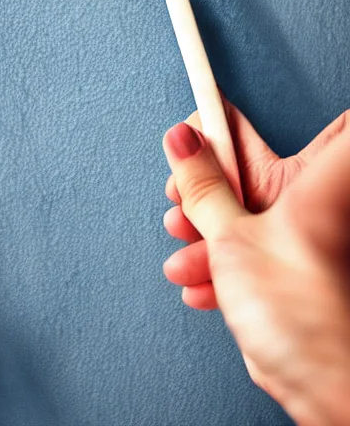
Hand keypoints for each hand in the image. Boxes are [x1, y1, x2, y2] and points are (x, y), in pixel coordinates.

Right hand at [163, 111, 349, 424]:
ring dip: (204, 231)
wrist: (322, 386)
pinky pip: (244, 245)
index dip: (244, 116)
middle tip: (180, 193)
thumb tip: (182, 140)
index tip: (200, 119)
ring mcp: (299, 233)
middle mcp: (315, 200)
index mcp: (319, 179)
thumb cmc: (303, 313)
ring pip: (240, 210)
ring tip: (187, 251)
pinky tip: (200, 282)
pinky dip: (218, 261)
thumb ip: (204, 185)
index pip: (302, 120)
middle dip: (206, 184)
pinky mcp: (283, 263)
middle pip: (249, 169)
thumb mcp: (233, 236)